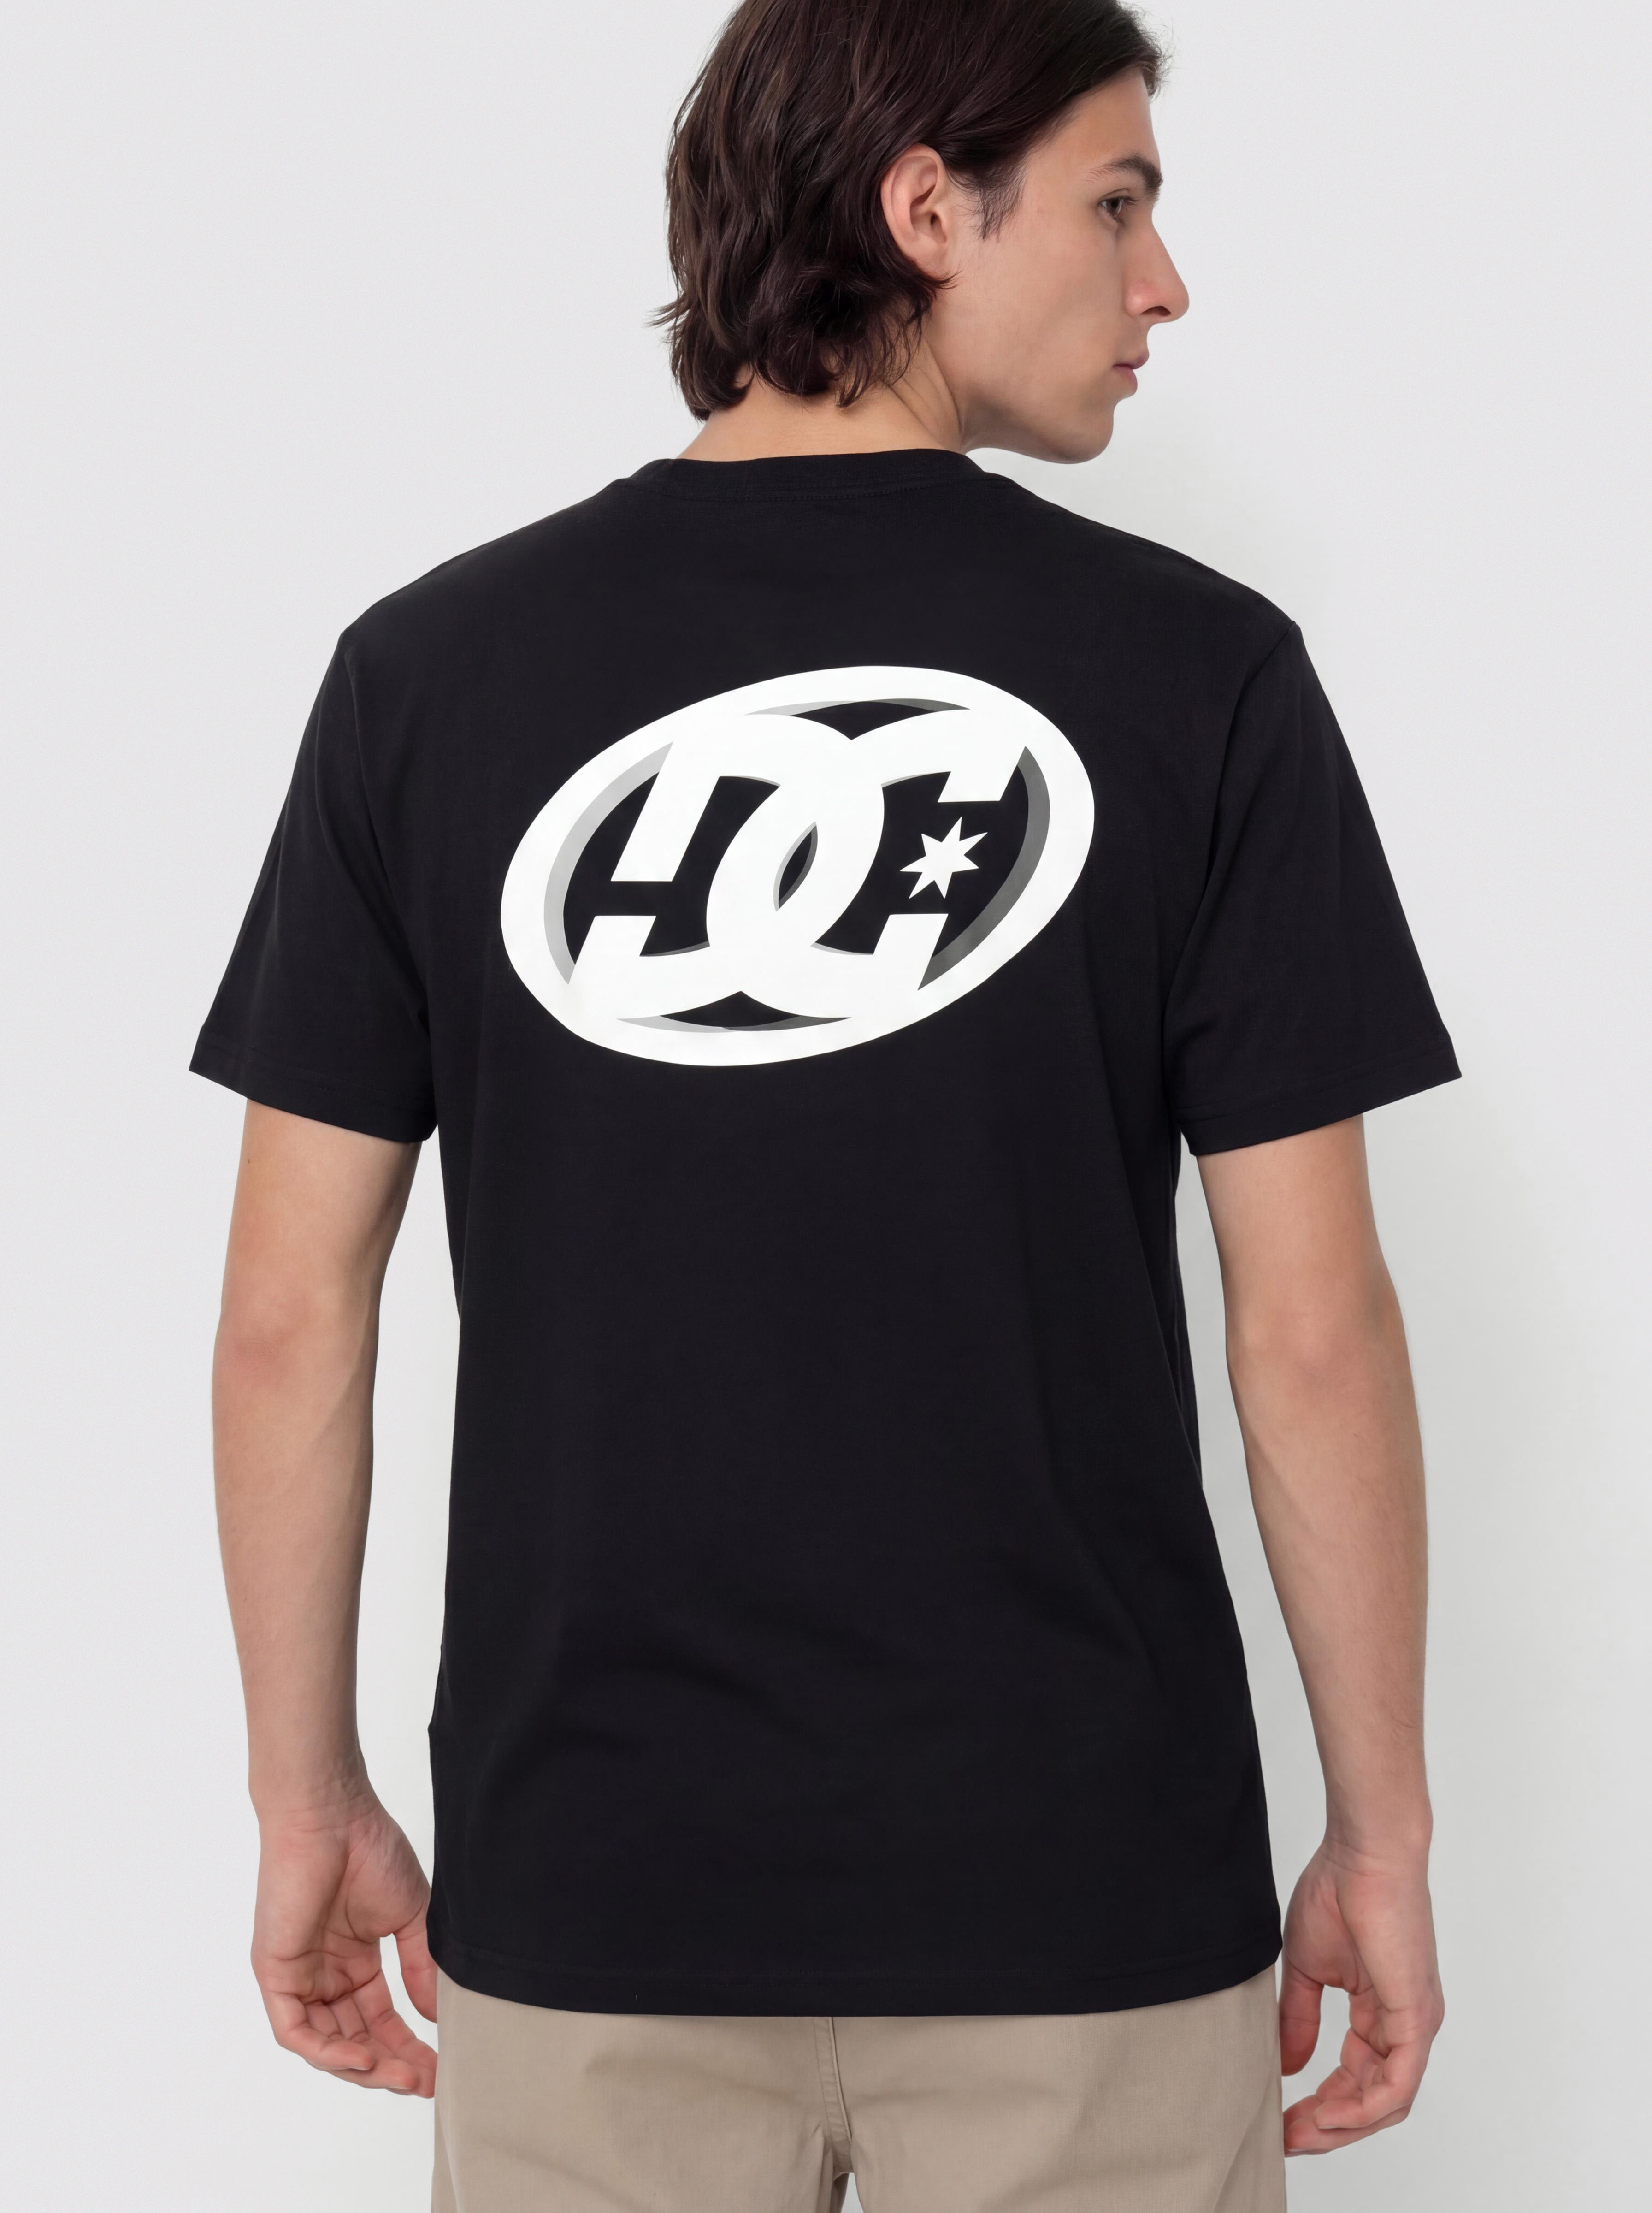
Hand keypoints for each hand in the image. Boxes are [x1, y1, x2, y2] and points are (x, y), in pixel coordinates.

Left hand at [251, 1792, 438, 2095]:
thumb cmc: (370, 1849)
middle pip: (355, 2039)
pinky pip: (296, 2031)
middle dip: (390, 2066)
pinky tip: (362, 2057)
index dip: (408, 2047)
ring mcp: (298, 1976)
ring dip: (363, 2066)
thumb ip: (419, 1967)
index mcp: (353, 1961)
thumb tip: (435, 2017)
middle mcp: (323, 1975)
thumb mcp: (408, 1916)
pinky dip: (327, 2050)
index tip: (440, 2068)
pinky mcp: (275, 1974)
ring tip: (401, 2075)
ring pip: (325, 2044)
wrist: (332, 1814)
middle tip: (425, 2083)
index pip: (380, 2020)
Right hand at [1278, 1836, 1443, 2154]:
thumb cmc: (1338, 1891)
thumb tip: (1288, 2065)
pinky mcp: (1417, 2017)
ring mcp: (1415, 2023)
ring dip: (1343, 2125)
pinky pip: (1397, 2083)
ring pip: (1387, 2101)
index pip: (1356, 2077)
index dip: (1319, 2105)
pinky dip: (1363, 2106)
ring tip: (1301, 2132)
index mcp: (1381, 2011)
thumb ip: (1300, 2018)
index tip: (1281, 2119)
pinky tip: (1327, 2112)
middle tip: (1287, 2139)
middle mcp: (1405, 2025)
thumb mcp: (1307, 1966)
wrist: (1364, 1853)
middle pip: (1372, 2100)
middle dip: (1328, 2126)